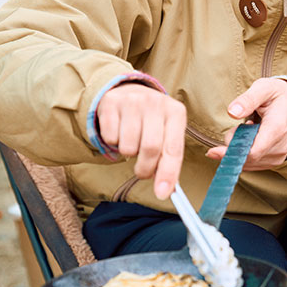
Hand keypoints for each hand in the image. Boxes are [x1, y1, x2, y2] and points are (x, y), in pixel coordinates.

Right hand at [96, 83, 186, 199]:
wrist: (129, 92)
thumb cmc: (152, 121)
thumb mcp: (167, 133)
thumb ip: (169, 159)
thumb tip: (166, 190)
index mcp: (176, 112)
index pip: (173, 149)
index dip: (168, 174)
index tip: (162, 194)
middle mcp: (155, 103)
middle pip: (150, 149)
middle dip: (145, 169)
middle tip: (143, 172)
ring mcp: (132, 100)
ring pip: (128, 146)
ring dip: (128, 153)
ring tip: (132, 142)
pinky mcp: (111, 102)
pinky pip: (110, 138)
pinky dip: (113, 143)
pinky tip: (119, 131)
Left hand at [205, 78, 286, 170]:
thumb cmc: (280, 95)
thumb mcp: (264, 88)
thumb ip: (248, 99)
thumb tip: (231, 112)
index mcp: (277, 129)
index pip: (252, 152)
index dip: (230, 153)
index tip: (213, 150)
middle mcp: (280, 147)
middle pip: (246, 158)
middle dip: (233, 145)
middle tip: (242, 124)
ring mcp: (278, 157)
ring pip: (248, 163)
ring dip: (239, 149)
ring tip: (250, 128)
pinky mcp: (275, 161)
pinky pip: (253, 164)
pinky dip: (244, 153)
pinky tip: (251, 138)